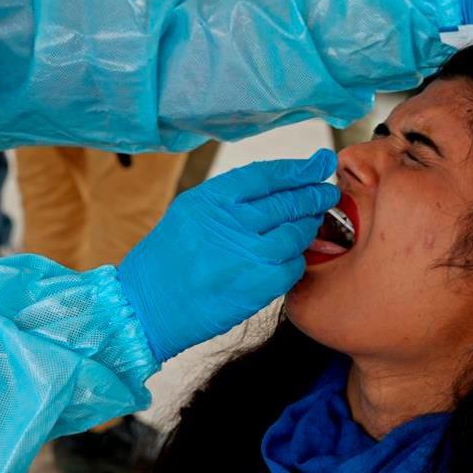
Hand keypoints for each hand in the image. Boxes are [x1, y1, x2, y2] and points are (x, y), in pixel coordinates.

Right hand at [118, 149, 338, 361]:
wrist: (146, 307)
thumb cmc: (166, 260)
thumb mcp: (189, 212)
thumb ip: (229, 199)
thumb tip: (277, 186)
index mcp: (212, 199)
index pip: (267, 175)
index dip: (298, 170)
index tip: (318, 165)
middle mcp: (230, 222)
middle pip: (286, 202)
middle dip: (313, 195)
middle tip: (326, 192)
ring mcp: (247, 255)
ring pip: (295, 233)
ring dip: (308, 226)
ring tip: (312, 222)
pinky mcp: (258, 285)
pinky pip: (292, 266)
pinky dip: (296, 260)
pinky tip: (292, 256)